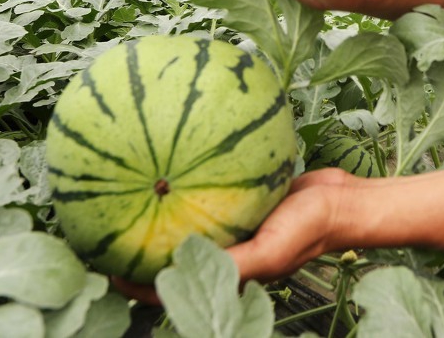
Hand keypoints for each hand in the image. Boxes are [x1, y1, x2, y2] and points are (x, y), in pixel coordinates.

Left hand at [107, 170, 350, 303]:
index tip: (100, 265)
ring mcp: (232, 224)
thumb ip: (232, 264)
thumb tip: (179, 272)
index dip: (132, 280)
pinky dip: (189, 181)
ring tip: (125, 194)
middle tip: (99, 226)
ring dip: (157, 213)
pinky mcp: (242, 200)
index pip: (166, 284)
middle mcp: (223, 248)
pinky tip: (173, 158)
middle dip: (134, 243)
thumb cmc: (311, 229)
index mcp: (225, 271)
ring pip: (184, 220)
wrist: (344, 201)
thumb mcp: (270, 251)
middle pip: (168, 250)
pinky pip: (208, 191)